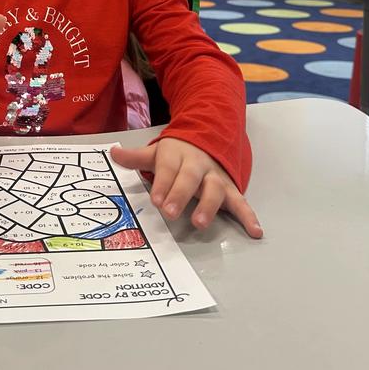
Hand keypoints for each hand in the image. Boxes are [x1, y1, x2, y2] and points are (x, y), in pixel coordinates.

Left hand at [111, 137, 262, 238]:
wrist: (208, 139)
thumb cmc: (177, 154)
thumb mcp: (156, 153)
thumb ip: (136, 157)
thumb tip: (113, 153)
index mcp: (177, 156)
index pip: (168, 169)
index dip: (162, 183)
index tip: (156, 200)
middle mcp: (198, 165)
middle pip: (189, 178)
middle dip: (181, 194)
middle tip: (170, 211)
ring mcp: (215, 177)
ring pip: (215, 188)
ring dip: (208, 206)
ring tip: (200, 223)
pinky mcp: (230, 189)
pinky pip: (241, 201)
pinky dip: (249, 216)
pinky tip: (255, 231)